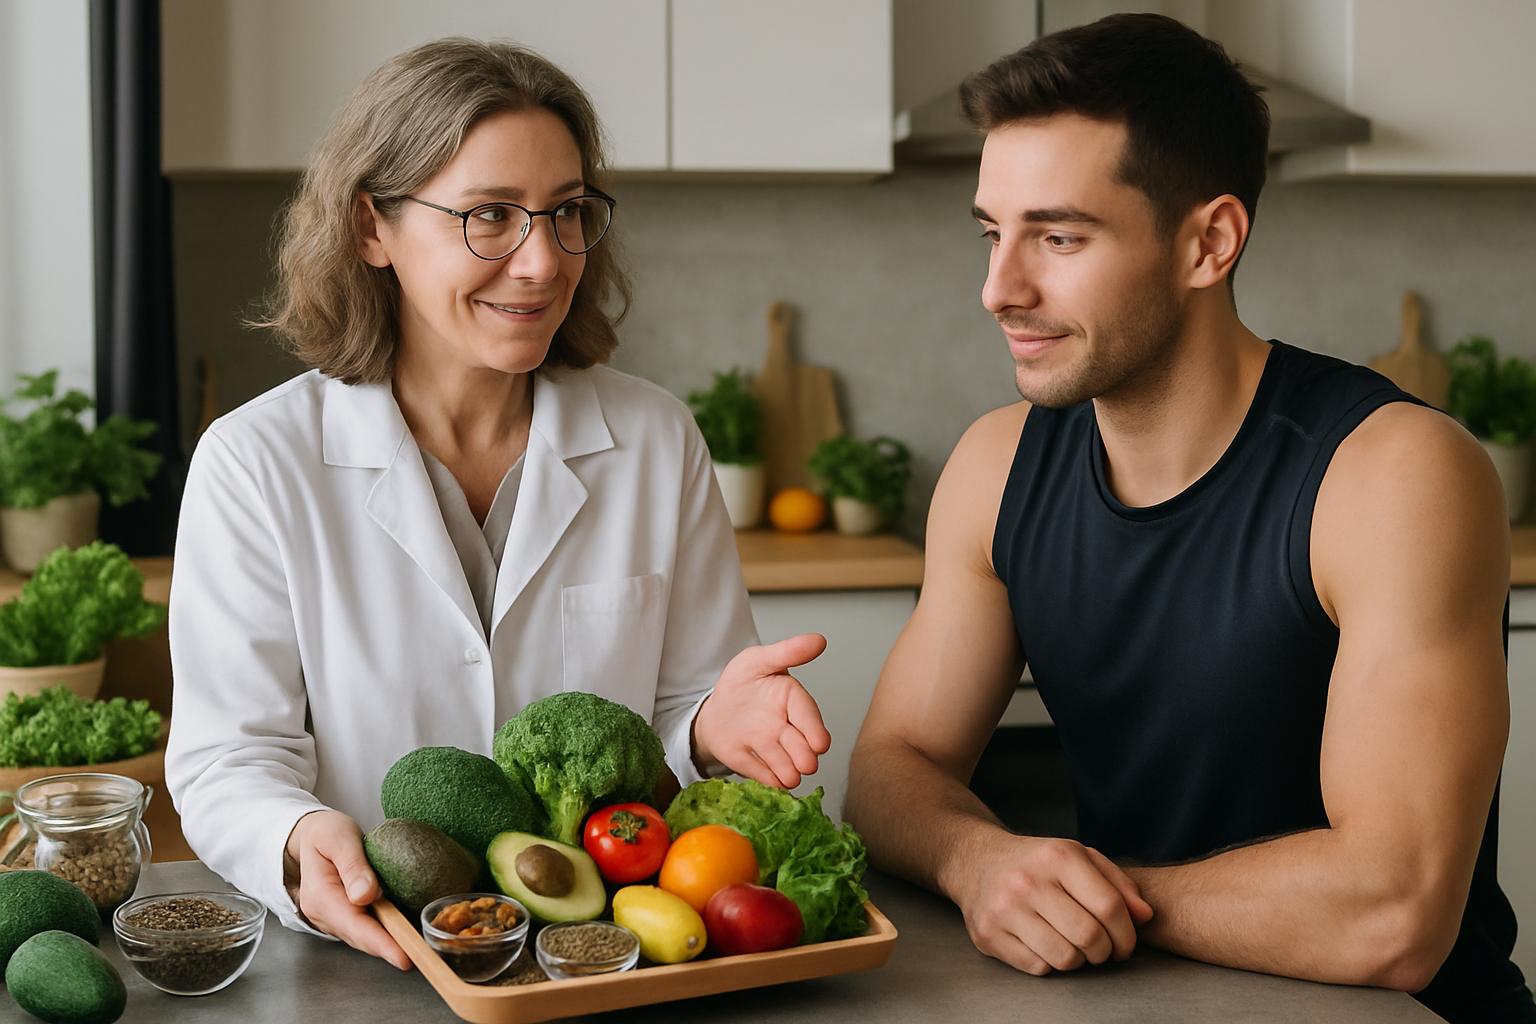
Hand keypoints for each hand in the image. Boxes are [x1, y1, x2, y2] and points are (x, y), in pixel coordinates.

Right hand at [284, 810, 411, 969]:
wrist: (311, 833)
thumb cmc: (326, 832)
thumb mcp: (340, 838)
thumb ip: (353, 865)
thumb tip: (366, 895)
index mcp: (320, 895)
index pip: (353, 924)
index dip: (379, 942)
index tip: (402, 955)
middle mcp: (323, 913)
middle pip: (360, 936)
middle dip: (389, 949)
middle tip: (421, 956)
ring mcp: (331, 917)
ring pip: (363, 936)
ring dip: (388, 944)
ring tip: (418, 948)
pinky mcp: (342, 915)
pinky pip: (364, 928)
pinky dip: (383, 933)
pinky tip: (404, 933)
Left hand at [692, 633, 831, 788]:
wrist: (715, 704)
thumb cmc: (743, 681)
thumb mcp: (760, 659)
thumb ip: (788, 651)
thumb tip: (819, 640)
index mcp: (790, 700)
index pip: (807, 714)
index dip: (815, 729)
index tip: (821, 744)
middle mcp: (783, 727)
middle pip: (798, 744)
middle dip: (804, 756)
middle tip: (808, 765)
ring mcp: (765, 746)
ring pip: (781, 762)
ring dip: (787, 771)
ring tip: (791, 778)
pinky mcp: (746, 760)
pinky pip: (756, 771)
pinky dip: (764, 779)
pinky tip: (772, 784)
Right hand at [951, 830, 1153, 974]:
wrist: (977, 861)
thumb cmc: (1037, 863)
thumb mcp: (1079, 857)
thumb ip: (1117, 883)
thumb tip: (1145, 915)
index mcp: (1058, 856)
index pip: (1109, 906)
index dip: (1127, 933)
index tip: (1125, 943)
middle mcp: (1029, 881)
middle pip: (1089, 936)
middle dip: (1105, 952)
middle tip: (1103, 949)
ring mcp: (1005, 909)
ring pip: (1065, 957)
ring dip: (1079, 960)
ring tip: (1075, 946)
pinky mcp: (989, 934)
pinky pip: (1038, 967)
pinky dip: (1050, 963)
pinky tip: (1047, 944)